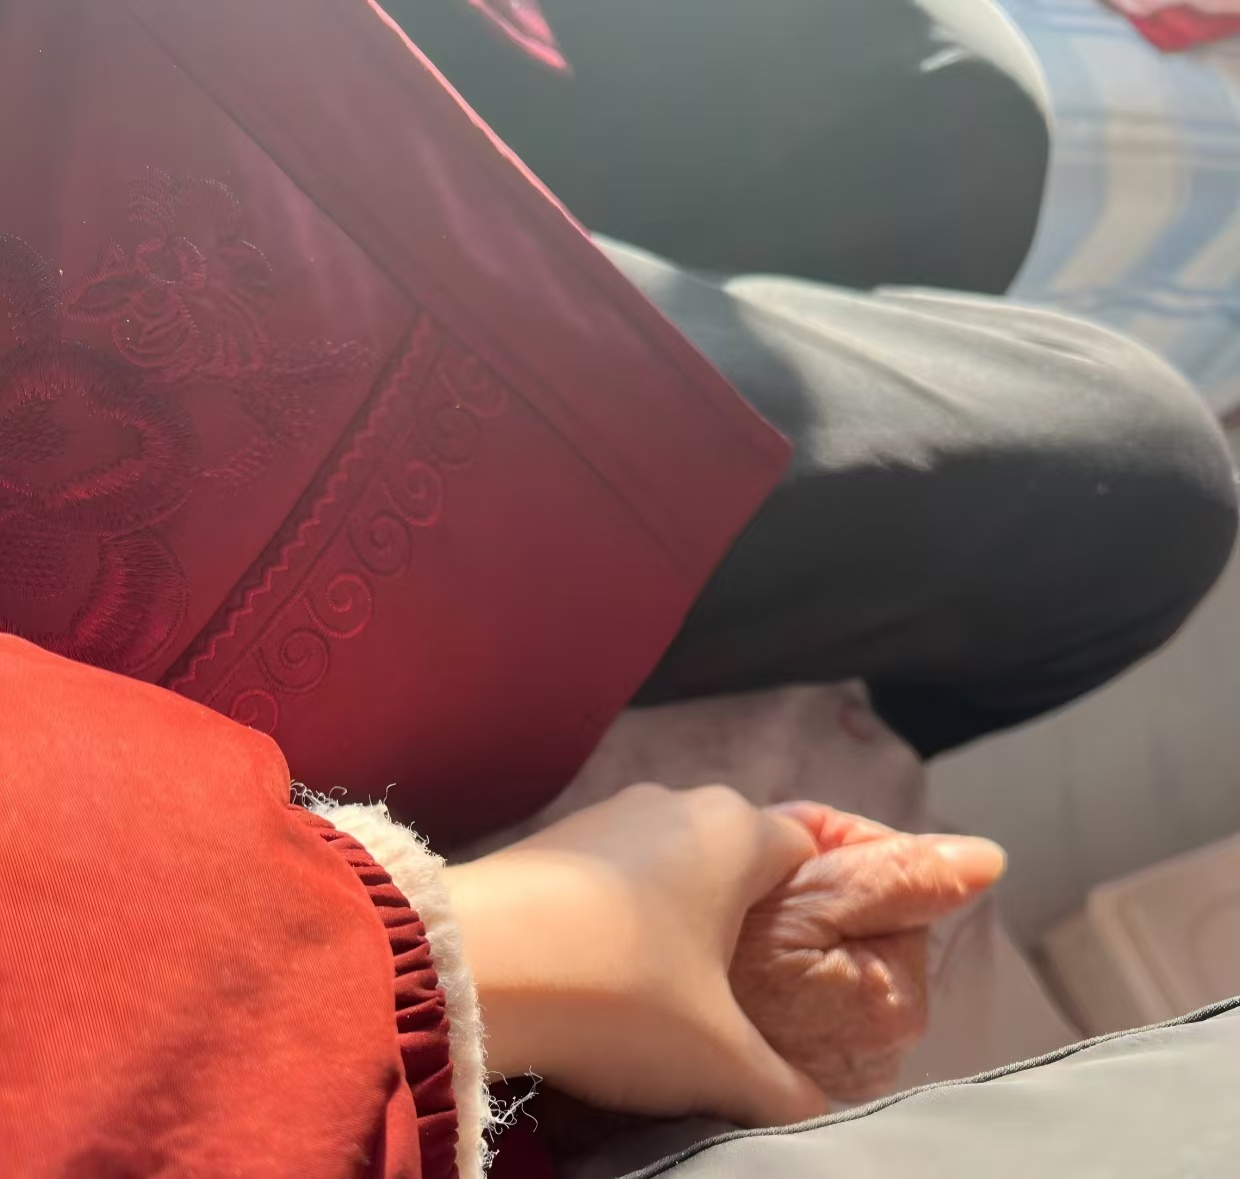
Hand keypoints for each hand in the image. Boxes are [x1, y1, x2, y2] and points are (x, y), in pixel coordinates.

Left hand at [445, 785, 1003, 1126]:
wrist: (469, 964)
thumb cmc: (619, 994)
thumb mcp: (716, 1059)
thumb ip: (785, 1092)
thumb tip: (822, 1121)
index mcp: (735, 831)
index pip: (810, 851)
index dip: (824, 903)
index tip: (822, 958)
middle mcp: (680, 801)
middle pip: (742, 854)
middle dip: (752, 915)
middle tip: (751, 987)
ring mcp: (611, 810)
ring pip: (676, 859)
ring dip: (684, 913)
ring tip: (676, 987)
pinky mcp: (556, 834)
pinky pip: (619, 868)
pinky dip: (628, 911)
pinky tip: (608, 968)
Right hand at [731, 804, 1006, 1103]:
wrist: (623, 1002)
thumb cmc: (709, 950)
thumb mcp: (805, 893)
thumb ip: (901, 875)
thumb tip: (990, 859)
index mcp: (891, 999)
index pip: (902, 890)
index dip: (849, 854)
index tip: (798, 849)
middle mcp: (881, 1054)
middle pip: (873, 928)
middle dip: (829, 895)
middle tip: (765, 883)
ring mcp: (841, 1075)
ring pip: (844, 962)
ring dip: (808, 931)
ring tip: (748, 922)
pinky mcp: (803, 1087)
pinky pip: (818, 1005)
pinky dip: (792, 975)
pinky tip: (748, 964)